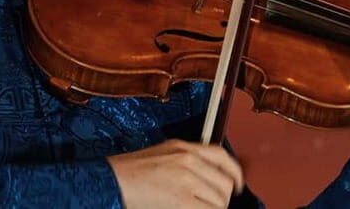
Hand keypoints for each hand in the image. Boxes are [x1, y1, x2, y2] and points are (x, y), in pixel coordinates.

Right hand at [107, 139, 243, 208]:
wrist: (111, 181)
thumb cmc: (130, 173)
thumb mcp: (162, 155)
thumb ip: (186, 161)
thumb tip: (206, 177)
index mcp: (184, 147)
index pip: (222, 156)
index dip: (235, 173)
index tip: (238, 184)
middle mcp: (189, 159)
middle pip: (224, 183)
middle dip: (220, 199)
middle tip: (208, 205)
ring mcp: (187, 179)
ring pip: (220, 201)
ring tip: (195, 208)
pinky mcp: (183, 199)